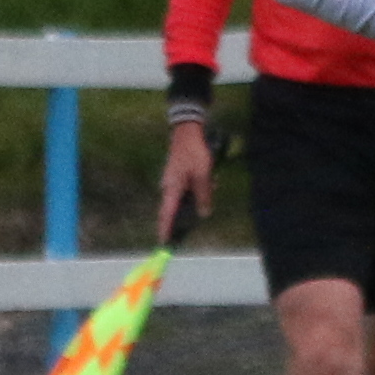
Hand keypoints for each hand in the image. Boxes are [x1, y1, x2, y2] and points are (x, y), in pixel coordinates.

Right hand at [157, 121, 214, 242]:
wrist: (187, 131)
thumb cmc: (194, 153)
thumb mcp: (203, 175)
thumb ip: (203, 195)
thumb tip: (204, 214)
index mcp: (172, 189)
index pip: (166, 214)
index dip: (164, 230)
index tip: (163, 244)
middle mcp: (168, 187)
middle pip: (172, 210)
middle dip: (182, 217)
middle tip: (193, 218)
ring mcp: (172, 182)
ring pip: (182, 199)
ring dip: (195, 199)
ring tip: (211, 184)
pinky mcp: (177, 176)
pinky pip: (185, 190)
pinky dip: (196, 190)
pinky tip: (210, 181)